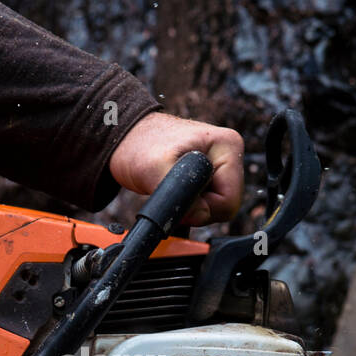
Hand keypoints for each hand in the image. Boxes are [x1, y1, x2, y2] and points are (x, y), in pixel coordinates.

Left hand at [109, 112, 244, 225]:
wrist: (126, 141)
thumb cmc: (139, 145)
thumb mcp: (155, 169)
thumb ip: (178, 196)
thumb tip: (199, 215)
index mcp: (228, 146)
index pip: (229, 201)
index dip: (203, 210)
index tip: (177, 199)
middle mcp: (230, 154)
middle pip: (225, 206)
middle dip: (198, 209)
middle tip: (172, 194)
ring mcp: (221, 165)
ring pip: (216, 208)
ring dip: (193, 208)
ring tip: (171, 189)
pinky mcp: (210, 175)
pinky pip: (209, 204)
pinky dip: (192, 207)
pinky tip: (176, 195)